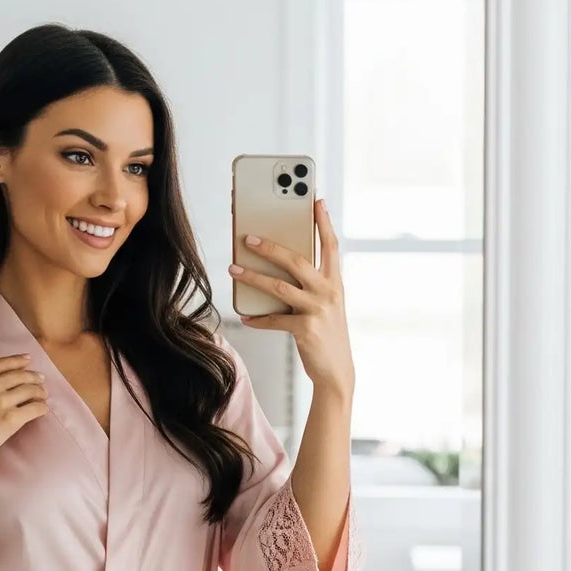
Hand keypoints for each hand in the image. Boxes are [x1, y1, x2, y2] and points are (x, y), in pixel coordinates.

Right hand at [0, 354, 48, 472]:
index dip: (19, 360)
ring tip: (42, 396)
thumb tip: (1, 384)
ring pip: (32, 390)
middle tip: (41, 380)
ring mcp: (2, 401)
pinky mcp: (12, 418)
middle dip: (34, 377)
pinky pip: (36, 408)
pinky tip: (42, 409)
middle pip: (21, 375)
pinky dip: (42, 407)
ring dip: (40, 392)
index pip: (4, 363)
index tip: (28, 360)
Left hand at [231, 198, 354, 397]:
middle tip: (248, 237)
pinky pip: (274, 319)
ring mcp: (318, 310)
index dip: (323, 222)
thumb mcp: (325, 304)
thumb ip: (310, 284)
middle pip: (297, 260)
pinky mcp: (305, 329)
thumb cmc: (326, 333)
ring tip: (233, 269)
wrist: (337, 371)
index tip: (316, 200)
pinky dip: (258, 318)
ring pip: (279, 286)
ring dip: (252, 276)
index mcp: (335, 282)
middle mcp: (329, 292)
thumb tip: (276, 266)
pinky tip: (246, 316)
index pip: (330, 245)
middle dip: (271, 246)